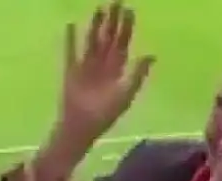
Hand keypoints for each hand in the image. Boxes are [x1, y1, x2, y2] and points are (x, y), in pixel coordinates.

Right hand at [57, 2, 154, 145]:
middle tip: (116, 2)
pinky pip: (71, 53)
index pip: (123, 43)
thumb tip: (151, 54)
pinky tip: (71, 26)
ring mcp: (86, 67)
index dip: (126, 28)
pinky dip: (71, 40)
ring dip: (95, 26)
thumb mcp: (126, 95)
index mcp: (117, 70)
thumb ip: (137, 74)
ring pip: (92, 42)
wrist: (82, 128)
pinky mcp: (71, 72)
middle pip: (108, 38)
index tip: (129, 11)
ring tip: (99, 8)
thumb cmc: (105, 115)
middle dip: (112, 21)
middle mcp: (102, 65)